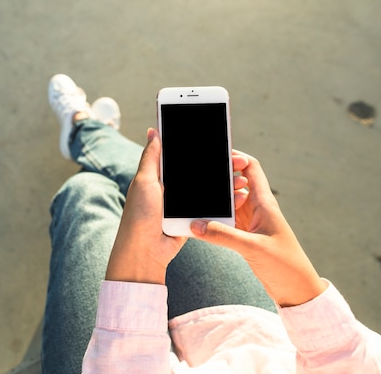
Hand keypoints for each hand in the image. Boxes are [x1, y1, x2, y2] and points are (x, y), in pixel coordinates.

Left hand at [105, 130, 255, 284]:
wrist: (144, 251)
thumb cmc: (139, 215)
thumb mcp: (143, 181)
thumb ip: (151, 157)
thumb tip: (153, 130)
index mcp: (157, 176)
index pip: (179, 157)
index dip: (196, 147)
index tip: (217, 140)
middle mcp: (170, 189)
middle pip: (198, 173)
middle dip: (217, 165)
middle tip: (236, 159)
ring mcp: (181, 205)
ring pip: (207, 190)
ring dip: (225, 183)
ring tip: (241, 177)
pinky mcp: (191, 220)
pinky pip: (210, 208)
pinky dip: (225, 203)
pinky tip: (238, 196)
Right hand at [190, 152, 327, 306]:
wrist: (297, 291)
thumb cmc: (285, 266)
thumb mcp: (252, 248)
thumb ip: (223, 235)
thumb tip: (196, 225)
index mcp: (264, 203)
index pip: (251, 168)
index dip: (235, 158)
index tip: (215, 156)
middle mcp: (257, 209)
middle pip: (234, 184)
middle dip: (217, 180)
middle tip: (196, 180)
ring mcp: (250, 223)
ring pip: (228, 204)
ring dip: (213, 203)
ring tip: (193, 202)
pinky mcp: (245, 237)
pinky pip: (225, 223)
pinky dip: (213, 221)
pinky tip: (198, 225)